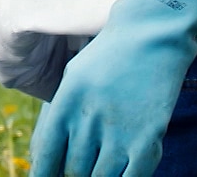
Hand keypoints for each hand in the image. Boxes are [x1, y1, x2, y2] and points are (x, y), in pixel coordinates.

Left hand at [30, 0, 196, 176]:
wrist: (151, 34)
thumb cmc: (109, 57)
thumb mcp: (74, 78)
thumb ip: (60, 115)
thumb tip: (44, 155)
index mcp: (65, 103)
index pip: (46, 155)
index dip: (44, 175)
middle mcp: (88, 119)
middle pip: (74, 170)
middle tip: (79, 173)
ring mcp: (119, 129)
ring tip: (100, 172)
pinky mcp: (149, 136)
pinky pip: (134, 176)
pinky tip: (124, 174)